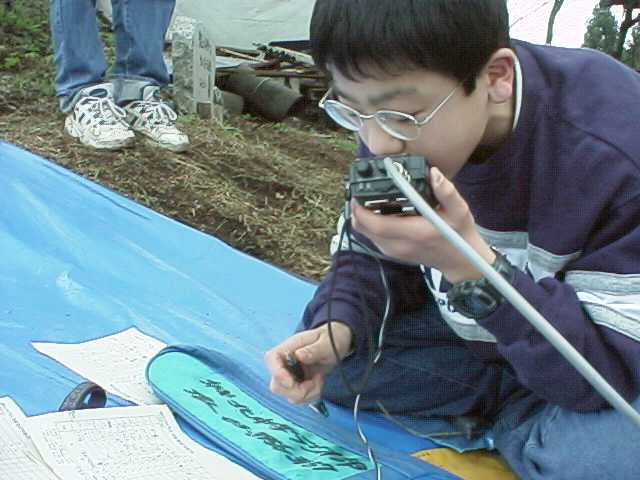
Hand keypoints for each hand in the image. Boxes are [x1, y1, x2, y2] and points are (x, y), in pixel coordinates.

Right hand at [264, 322, 351, 404]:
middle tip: (315, 381)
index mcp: (288, 348)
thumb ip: (314, 349)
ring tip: (319, 380)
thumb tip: (299, 355)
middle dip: (298, 390)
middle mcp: (284, 363)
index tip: (292, 383)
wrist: (336, 344)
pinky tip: (318, 383)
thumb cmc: (330, 339)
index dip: (277, 373)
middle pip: (276, 385)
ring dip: (308, 393)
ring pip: (289, 396)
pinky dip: (311, 396)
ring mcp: (289, 376)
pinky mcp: (297, 386)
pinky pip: (299, 399)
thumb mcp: (326, 342)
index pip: (271, 359)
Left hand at [351, 167, 494, 282]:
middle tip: (357, 192)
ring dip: (360, 217)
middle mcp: (399, 245)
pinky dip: (367, 224)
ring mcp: (393, 251)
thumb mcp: (459, 211)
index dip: (361, 210)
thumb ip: (447, 192)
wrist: (458, 262)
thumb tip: (433, 173)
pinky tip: (373, 211)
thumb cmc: (459, 235)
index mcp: (414, 233)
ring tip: (363, 199)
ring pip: (365, 234)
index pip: (378, 224)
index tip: (357, 193)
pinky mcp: (392, 253)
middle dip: (355, 210)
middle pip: (365, 229)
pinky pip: (371, 237)